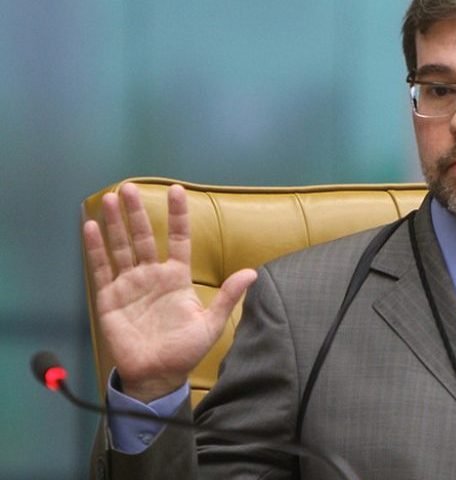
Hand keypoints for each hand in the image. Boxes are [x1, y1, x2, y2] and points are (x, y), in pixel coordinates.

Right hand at [82, 183, 256, 401]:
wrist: (157, 375)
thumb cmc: (185, 350)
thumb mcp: (211, 323)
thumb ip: (228, 296)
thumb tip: (252, 272)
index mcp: (177, 278)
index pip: (178, 239)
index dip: (178, 215)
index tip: (177, 190)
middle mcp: (152, 275)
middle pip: (144, 237)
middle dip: (137, 212)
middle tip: (130, 188)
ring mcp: (129, 285)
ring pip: (121, 247)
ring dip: (115, 223)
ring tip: (110, 199)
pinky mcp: (109, 298)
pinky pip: (101, 268)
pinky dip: (96, 248)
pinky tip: (91, 227)